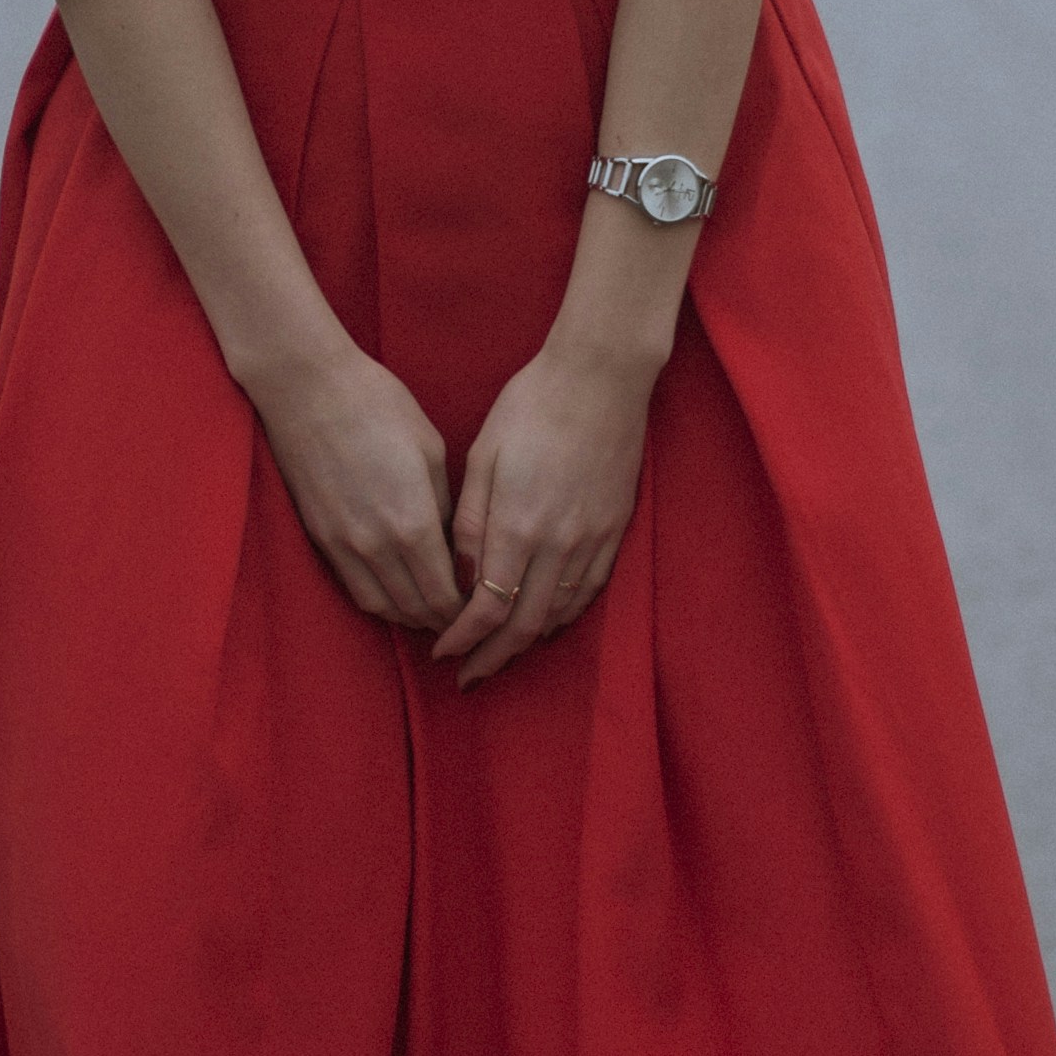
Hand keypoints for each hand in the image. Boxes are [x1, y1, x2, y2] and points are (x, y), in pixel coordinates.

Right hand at [247, 337, 465, 632]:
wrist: (308, 388)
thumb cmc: (378, 405)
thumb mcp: (430, 450)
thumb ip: (445, 506)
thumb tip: (454, 545)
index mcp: (413, 523)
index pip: (445, 594)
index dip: (467, 612)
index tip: (482, 610)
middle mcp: (377, 546)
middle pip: (416, 608)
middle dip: (443, 621)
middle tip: (466, 621)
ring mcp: (343, 544)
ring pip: (383, 606)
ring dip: (411, 616)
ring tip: (433, 613)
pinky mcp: (320, 536)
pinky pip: (355, 588)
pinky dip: (381, 600)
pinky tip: (397, 592)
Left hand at [432, 331, 655, 687]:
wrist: (600, 379)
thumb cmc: (531, 407)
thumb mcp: (483, 457)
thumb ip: (469, 523)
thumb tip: (457, 575)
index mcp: (518, 526)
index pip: (485, 608)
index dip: (461, 638)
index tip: (441, 651)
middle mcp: (558, 545)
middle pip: (523, 626)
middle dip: (492, 658)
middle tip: (468, 677)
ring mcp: (592, 541)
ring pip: (559, 615)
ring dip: (527, 643)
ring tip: (501, 656)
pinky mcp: (614, 531)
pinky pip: (588, 592)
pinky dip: (563, 617)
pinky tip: (546, 623)